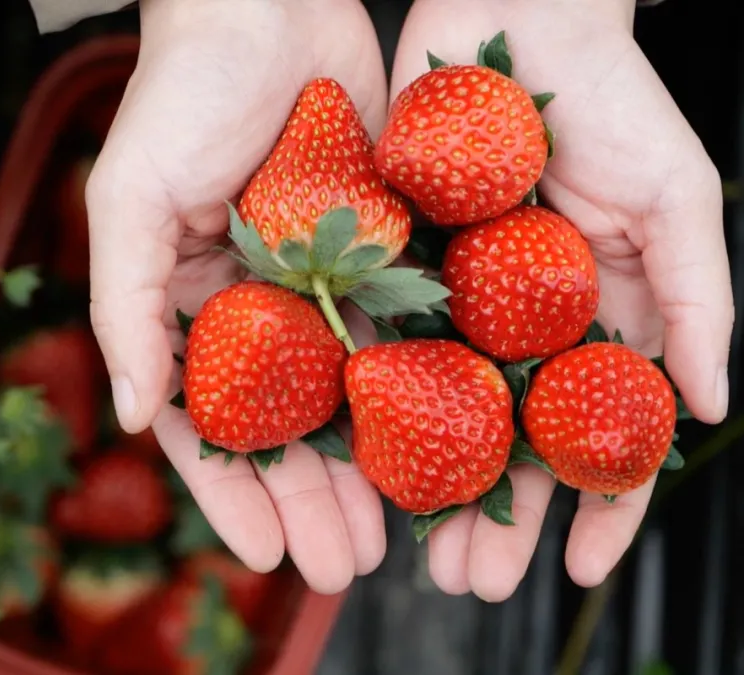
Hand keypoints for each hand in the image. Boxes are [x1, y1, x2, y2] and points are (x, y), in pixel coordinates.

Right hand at [86, 0, 389, 592]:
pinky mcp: (377, 251)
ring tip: (389, 536)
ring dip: (366, 467)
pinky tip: (438, 446)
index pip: (207, 421)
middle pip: (283, 427)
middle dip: (309, 499)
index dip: (232, 493)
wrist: (267, 4)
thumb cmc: (182, 95)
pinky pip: (396, 332)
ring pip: (345, 396)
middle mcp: (252, 307)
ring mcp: (317, 284)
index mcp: (187, 305)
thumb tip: (136, 420)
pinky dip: (413, 392)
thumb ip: (126, 310)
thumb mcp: (130, 201)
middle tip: (342, 564)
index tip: (263, 554)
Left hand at [390, 0, 732, 600]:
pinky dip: (378, 413)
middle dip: (501, 519)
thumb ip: (697, 303)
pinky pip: (386, 352)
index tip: (584, 568)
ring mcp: (460, 305)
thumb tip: (711, 408)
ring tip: (421, 556)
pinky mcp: (397, 270)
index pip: (604, 435)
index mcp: (597, 320)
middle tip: (473, 583)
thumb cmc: (610, 102)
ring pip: (446, 420)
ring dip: (436, 491)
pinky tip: (365, 466)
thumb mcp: (676, 201)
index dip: (602, 506)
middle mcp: (526, 327)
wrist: (512, 20)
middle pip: (515, 446)